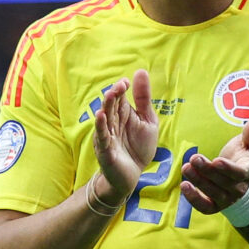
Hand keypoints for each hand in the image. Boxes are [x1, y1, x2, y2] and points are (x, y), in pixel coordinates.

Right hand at [89, 68, 160, 211]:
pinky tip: (100, 116)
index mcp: (122, 114)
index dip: (121, 89)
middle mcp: (112, 123)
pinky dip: (101, 127)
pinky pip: (102, 137)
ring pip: (106, 119)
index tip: (126, 82)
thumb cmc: (137, 148)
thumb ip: (143, 99)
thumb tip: (140, 71)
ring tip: (110, 95)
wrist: (131, 176)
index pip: (120, 97)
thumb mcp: (147, 121)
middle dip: (114, 95)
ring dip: (107, 107)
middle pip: (112, 106)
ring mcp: (107, 136)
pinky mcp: (105, 150)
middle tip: (120, 86)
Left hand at [178, 115, 248, 215]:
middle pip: (222, 182)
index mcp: (248, 172)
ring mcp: (227, 199)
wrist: (239, 179)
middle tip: (194, 158)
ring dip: (198, 181)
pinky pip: (204, 207)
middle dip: (207, 170)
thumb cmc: (242, 156)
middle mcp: (238, 188)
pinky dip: (194, 199)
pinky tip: (184, 185)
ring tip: (186, 167)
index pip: (239, 173)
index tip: (216, 160)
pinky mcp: (215, 206)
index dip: (228, 168)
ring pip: (212, 193)